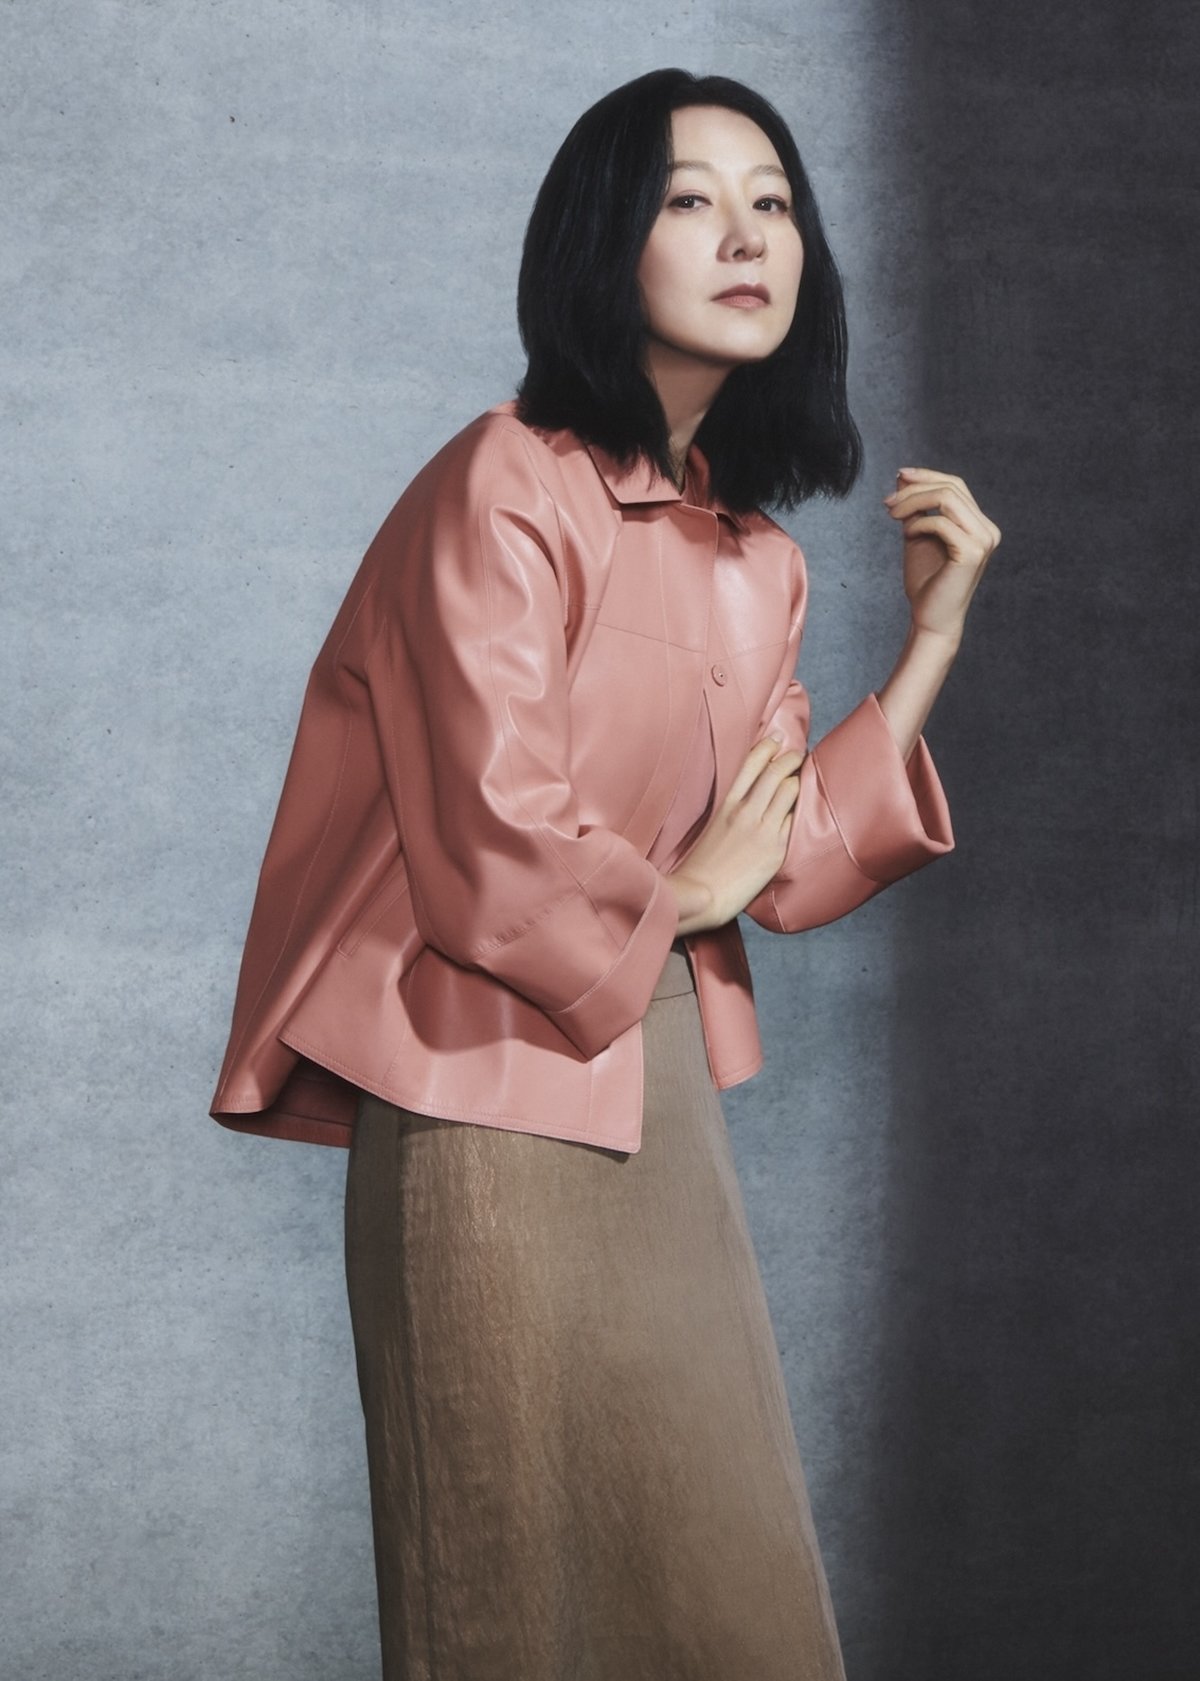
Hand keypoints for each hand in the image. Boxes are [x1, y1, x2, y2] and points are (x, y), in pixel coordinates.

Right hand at [666, 735, 803, 932]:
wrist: (700, 895)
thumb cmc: (701, 867)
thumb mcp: (711, 828)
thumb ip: (729, 812)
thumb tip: (747, 801)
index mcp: (726, 804)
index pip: (750, 764)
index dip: (767, 747)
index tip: (776, 739)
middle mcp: (745, 811)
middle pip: (775, 771)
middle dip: (791, 758)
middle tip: (798, 755)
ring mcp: (762, 829)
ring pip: (789, 790)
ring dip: (798, 781)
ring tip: (801, 780)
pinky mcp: (775, 849)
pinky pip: (793, 820)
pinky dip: (797, 811)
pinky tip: (799, 810)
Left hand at [883, 468, 1000, 641]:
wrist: (929, 617)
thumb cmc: (925, 581)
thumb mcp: (917, 535)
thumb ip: (915, 508)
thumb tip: (904, 477)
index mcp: (978, 524)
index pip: (956, 485)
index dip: (927, 475)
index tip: (898, 475)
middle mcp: (987, 530)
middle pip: (951, 487)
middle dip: (915, 489)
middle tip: (888, 502)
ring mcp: (983, 541)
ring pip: (947, 499)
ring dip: (914, 502)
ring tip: (893, 514)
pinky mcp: (972, 553)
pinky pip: (942, 523)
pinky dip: (920, 524)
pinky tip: (908, 534)